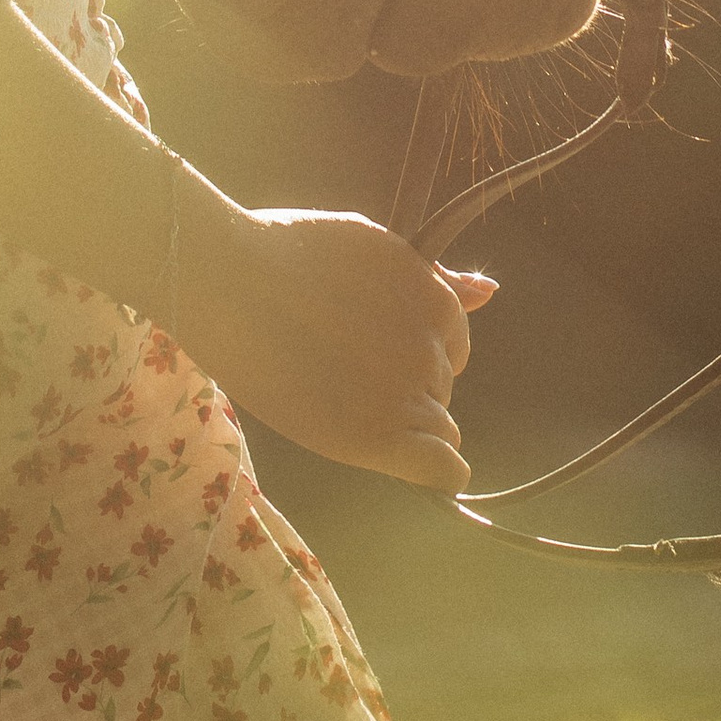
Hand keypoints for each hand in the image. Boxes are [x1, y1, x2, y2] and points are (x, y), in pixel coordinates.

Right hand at [174, 192, 497, 490]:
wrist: (229, 282)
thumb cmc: (285, 257)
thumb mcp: (373, 250)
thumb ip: (434, 279)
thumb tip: (491, 291)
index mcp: (436, 299)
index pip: (453, 350)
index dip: (410, 355)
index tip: (365, 354)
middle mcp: (435, 346)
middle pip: (440, 388)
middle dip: (403, 386)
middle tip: (338, 372)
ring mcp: (410, 391)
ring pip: (436, 428)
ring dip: (400, 422)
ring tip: (331, 396)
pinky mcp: (381, 435)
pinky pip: (442, 470)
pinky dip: (432, 470)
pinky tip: (394, 456)